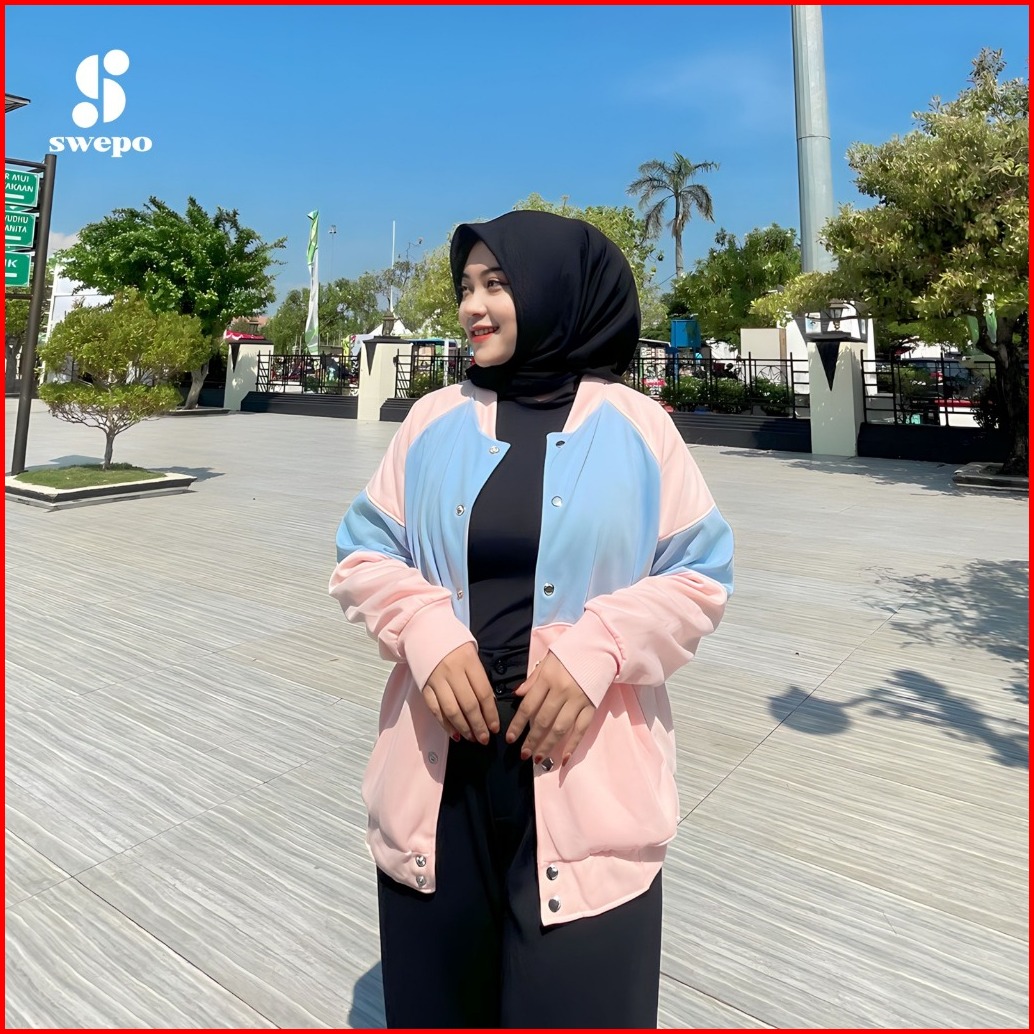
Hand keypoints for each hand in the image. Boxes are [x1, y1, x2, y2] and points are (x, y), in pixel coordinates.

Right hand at [423, 643, 499, 744]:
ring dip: (463, 728)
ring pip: (451, 710)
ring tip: (471, 738)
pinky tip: (454, 733)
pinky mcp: (424, 686)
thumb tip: (489, 704)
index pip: (483, 693)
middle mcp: (452, 671)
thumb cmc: (453, 645)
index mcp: (469, 661)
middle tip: (484, 738)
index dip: (491, 713)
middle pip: (469, 705)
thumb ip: (479, 677)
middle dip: (478, 725)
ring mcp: (436, 679)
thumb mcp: (471, 654)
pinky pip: (435, 709)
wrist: (425, 631)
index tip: (495, 727)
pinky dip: (444, 724)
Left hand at [506, 652, 595, 767]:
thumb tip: (517, 695)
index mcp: (548, 678)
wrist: (601, 648)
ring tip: (537, 758)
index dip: (518, 724)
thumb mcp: (548, 660)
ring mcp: (578, 700)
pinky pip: (581, 729)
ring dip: (547, 746)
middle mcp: (562, 691)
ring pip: (560, 728)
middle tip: (522, 754)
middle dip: (531, 740)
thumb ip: (533, 679)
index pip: (528, 706)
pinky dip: (573, 744)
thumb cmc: (571, 654)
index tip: (510, 738)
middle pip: (543, 720)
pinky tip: (564, 758)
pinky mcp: (592, 706)